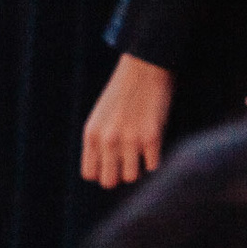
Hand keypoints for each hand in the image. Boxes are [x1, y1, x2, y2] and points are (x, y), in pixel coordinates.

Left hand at [83, 54, 173, 188]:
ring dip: (139, 167)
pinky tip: (156, 143)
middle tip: (130, 161)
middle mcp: (107, 140)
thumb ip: (100, 141)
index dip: (103, 171)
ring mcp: (129, 140)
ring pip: (132, 177)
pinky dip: (156, 158)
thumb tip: (108, 168)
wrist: (146, 66)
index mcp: (91, 135)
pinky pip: (153, 166)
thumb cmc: (125, 91)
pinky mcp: (152, 137)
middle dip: (120, 175)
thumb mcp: (101, 116)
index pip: (90, 174)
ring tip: (144, 152)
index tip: (114, 163)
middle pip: (109, 181)